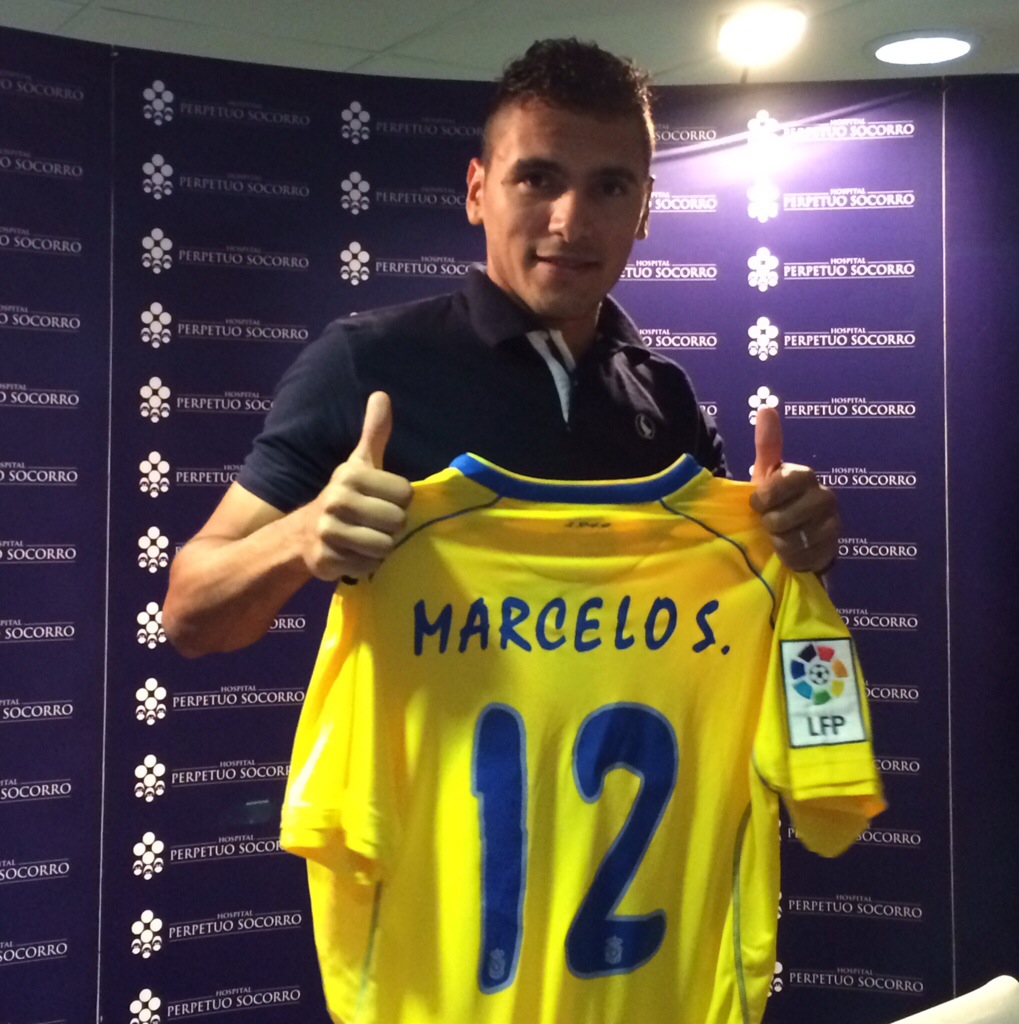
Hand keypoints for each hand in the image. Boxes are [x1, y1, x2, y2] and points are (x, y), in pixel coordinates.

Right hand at [301, 391, 412, 580]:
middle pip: (397, 521)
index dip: (399, 501)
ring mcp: (328, 532)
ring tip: (365, 539)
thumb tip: (382, 395)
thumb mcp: (359, 463)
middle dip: (391, 526)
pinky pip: (368, 567)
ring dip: (380, 548)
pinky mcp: (326, 561)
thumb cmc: (344, 497)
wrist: (302, 534)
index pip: (405, 494)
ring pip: (384, 546)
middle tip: (374, 523)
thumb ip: (374, 432)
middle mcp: (336, 501)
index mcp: (350, 475)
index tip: (382, 501)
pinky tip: (352, 554)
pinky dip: (365, 565)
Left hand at [750, 406, 839, 573]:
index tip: (757, 503)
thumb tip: (766, 407)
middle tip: (770, 522)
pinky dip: (790, 557)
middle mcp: (825, 497)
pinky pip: (803, 557)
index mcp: (805, 476)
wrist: (792, 538)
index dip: (765, 496)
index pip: (784, 482)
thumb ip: (767, 445)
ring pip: (794, 538)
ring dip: (779, 541)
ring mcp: (832, 524)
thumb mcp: (766, 475)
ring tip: (779, 537)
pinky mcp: (833, 549)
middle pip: (785, 516)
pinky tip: (790, 552)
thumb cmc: (776, 503)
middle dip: (770, 523)